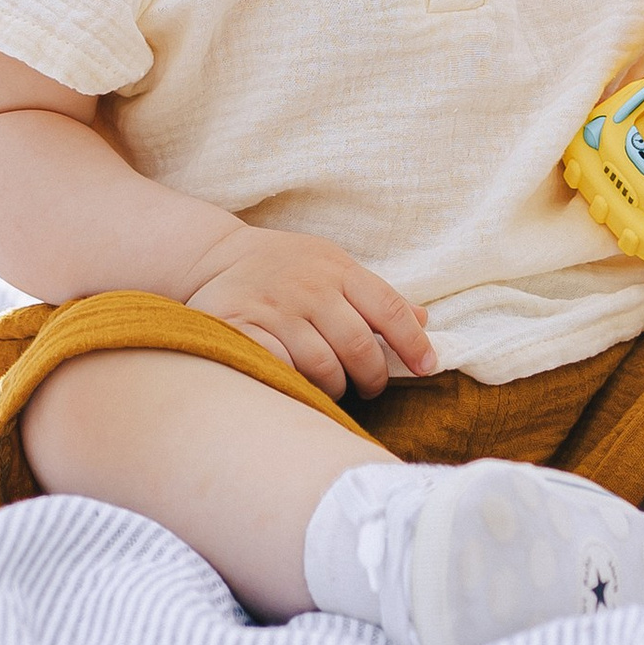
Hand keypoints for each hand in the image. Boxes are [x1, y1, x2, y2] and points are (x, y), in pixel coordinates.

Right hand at [180, 227, 435, 399]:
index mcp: (338, 270)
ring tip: (333, 388)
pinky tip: (298, 384)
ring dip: (336, 387)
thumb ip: (376, 295)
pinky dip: (296, 383)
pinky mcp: (244, 328)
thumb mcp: (333, 266)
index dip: (413, 343)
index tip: (428, 367)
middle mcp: (310, 287)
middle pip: (360, 346)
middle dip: (373, 377)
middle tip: (371, 387)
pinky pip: (282, 368)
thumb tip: (424, 320)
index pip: (389, 310)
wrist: (215, 255)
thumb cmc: (285, 267)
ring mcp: (276, 308)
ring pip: (324, 366)